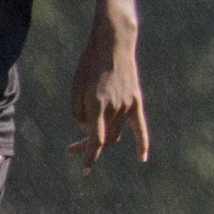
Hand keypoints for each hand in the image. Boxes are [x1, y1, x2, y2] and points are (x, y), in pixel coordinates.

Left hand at [68, 20, 148, 172]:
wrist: (114, 43)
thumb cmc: (89, 64)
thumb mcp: (76, 87)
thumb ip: (79, 113)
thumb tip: (89, 129)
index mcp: (97, 104)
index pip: (95, 139)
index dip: (89, 156)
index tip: (84, 170)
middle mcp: (115, 108)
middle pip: (105, 138)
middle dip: (88, 146)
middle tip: (71, 148)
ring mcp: (127, 105)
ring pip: (116, 132)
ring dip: (102, 137)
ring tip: (86, 132)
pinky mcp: (136, 101)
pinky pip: (140, 127)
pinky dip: (142, 143)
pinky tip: (142, 158)